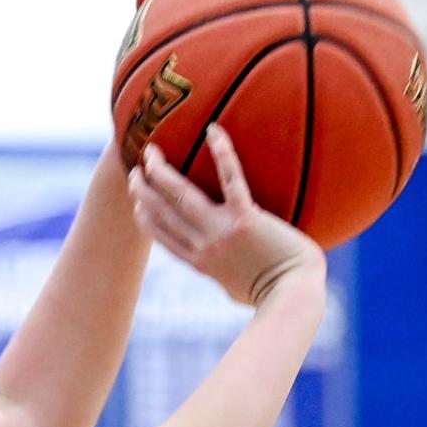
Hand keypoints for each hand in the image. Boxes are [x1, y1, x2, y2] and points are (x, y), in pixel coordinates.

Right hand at [128, 124, 326, 306]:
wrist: (292, 295)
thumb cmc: (274, 296)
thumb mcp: (240, 290)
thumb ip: (230, 278)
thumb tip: (235, 280)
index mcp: (200, 264)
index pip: (163, 237)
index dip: (146, 218)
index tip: (137, 203)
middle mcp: (204, 247)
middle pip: (163, 214)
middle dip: (144, 191)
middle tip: (134, 171)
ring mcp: (222, 232)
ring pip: (181, 196)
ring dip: (161, 173)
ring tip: (152, 152)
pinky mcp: (246, 218)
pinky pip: (231, 179)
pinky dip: (222, 153)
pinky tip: (213, 130)